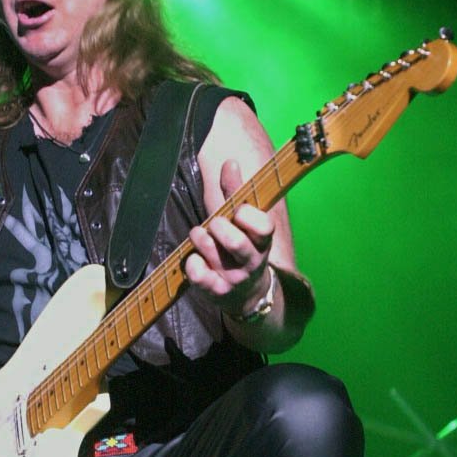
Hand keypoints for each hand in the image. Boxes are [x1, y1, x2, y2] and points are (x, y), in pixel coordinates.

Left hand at [186, 159, 273, 308]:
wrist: (245, 294)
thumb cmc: (239, 248)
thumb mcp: (241, 223)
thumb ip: (235, 193)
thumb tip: (230, 162)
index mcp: (262, 241)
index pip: (264, 226)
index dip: (248, 215)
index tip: (238, 212)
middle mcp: (252, 261)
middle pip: (236, 242)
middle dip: (218, 226)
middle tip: (214, 224)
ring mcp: (234, 278)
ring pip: (213, 253)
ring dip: (200, 238)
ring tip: (199, 235)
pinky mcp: (217, 292)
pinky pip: (199, 275)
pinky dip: (192, 264)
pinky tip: (195, 259)